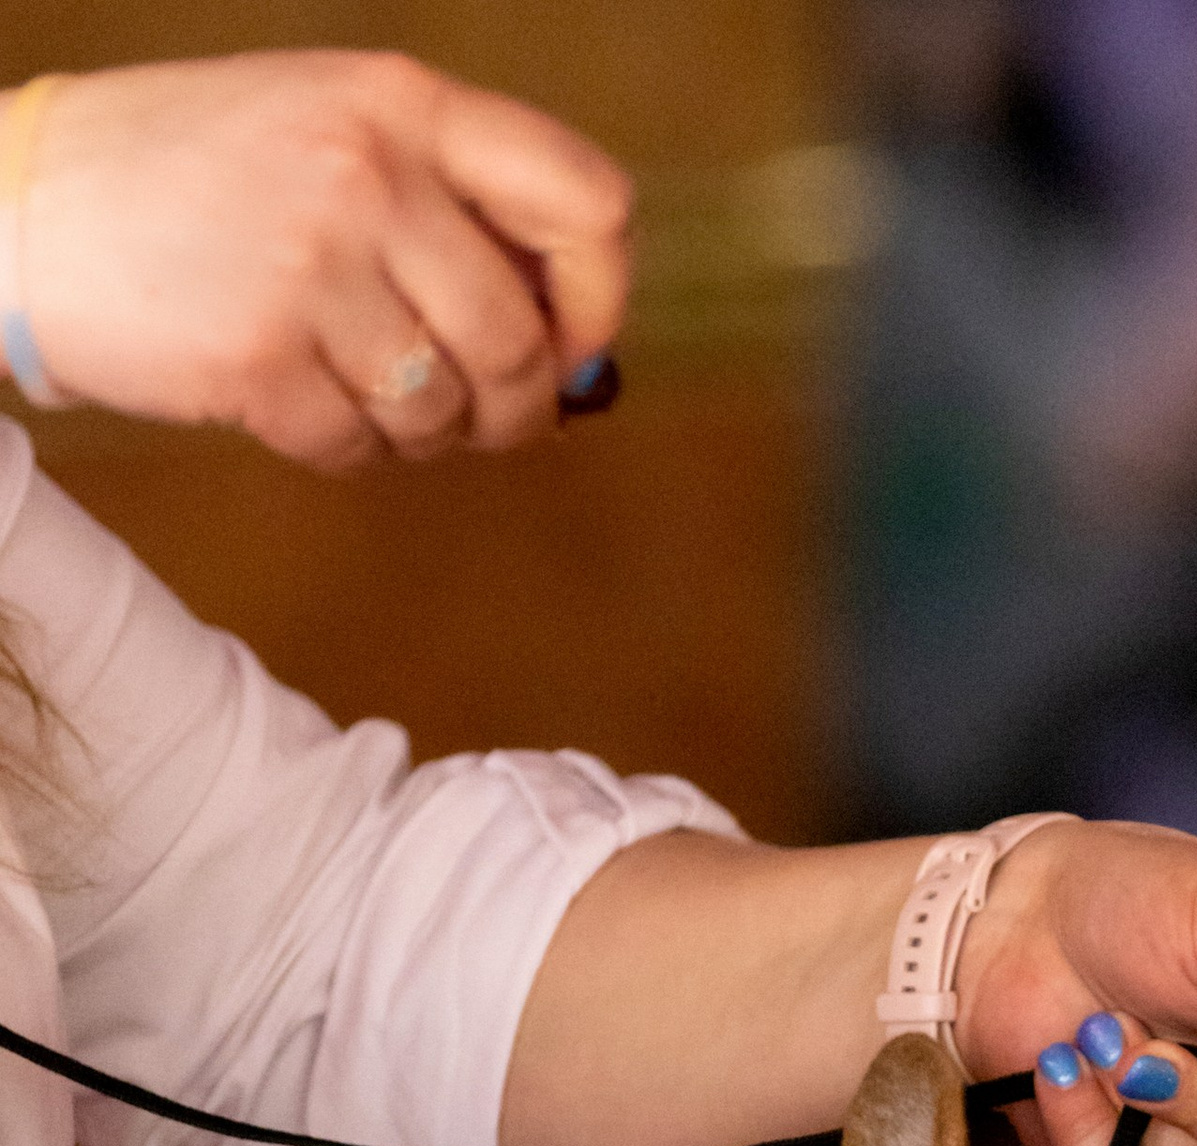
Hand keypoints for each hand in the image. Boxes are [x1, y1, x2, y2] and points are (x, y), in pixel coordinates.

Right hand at [17, 54, 629, 469]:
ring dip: (422, 435)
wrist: (31, 203)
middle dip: (513, 409)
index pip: (587, 203)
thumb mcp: (331, 132)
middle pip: (520, 343)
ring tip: (365, 393)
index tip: (573, 349)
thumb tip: (576, 347)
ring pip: (445, 410)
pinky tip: (298, 404)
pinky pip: (359, 448)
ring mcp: (313, 262)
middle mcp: (368, 171)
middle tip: (479, 420)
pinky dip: (344, 449)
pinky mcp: (261, 354)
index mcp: (403, 103)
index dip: (599, 301)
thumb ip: (448, 207)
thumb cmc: (195, 179)